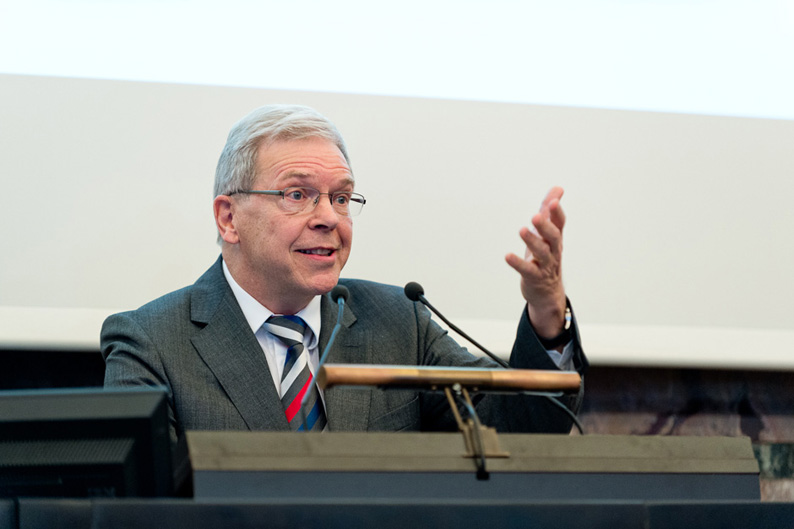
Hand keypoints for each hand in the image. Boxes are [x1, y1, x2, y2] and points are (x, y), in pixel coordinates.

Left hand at [505, 186, 566, 337]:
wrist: (547, 291)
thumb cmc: (545, 257)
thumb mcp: (547, 234)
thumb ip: (550, 211)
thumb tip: (558, 188)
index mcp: (556, 239)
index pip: (560, 224)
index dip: (557, 213)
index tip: (553, 201)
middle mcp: (553, 251)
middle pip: (554, 237)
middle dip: (546, 226)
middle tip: (536, 215)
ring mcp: (545, 265)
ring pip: (542, 253)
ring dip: (532, 241)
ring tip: (521, 230)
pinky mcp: (534, 278)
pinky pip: (527, 270)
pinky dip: (518, 263)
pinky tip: (507, 256)